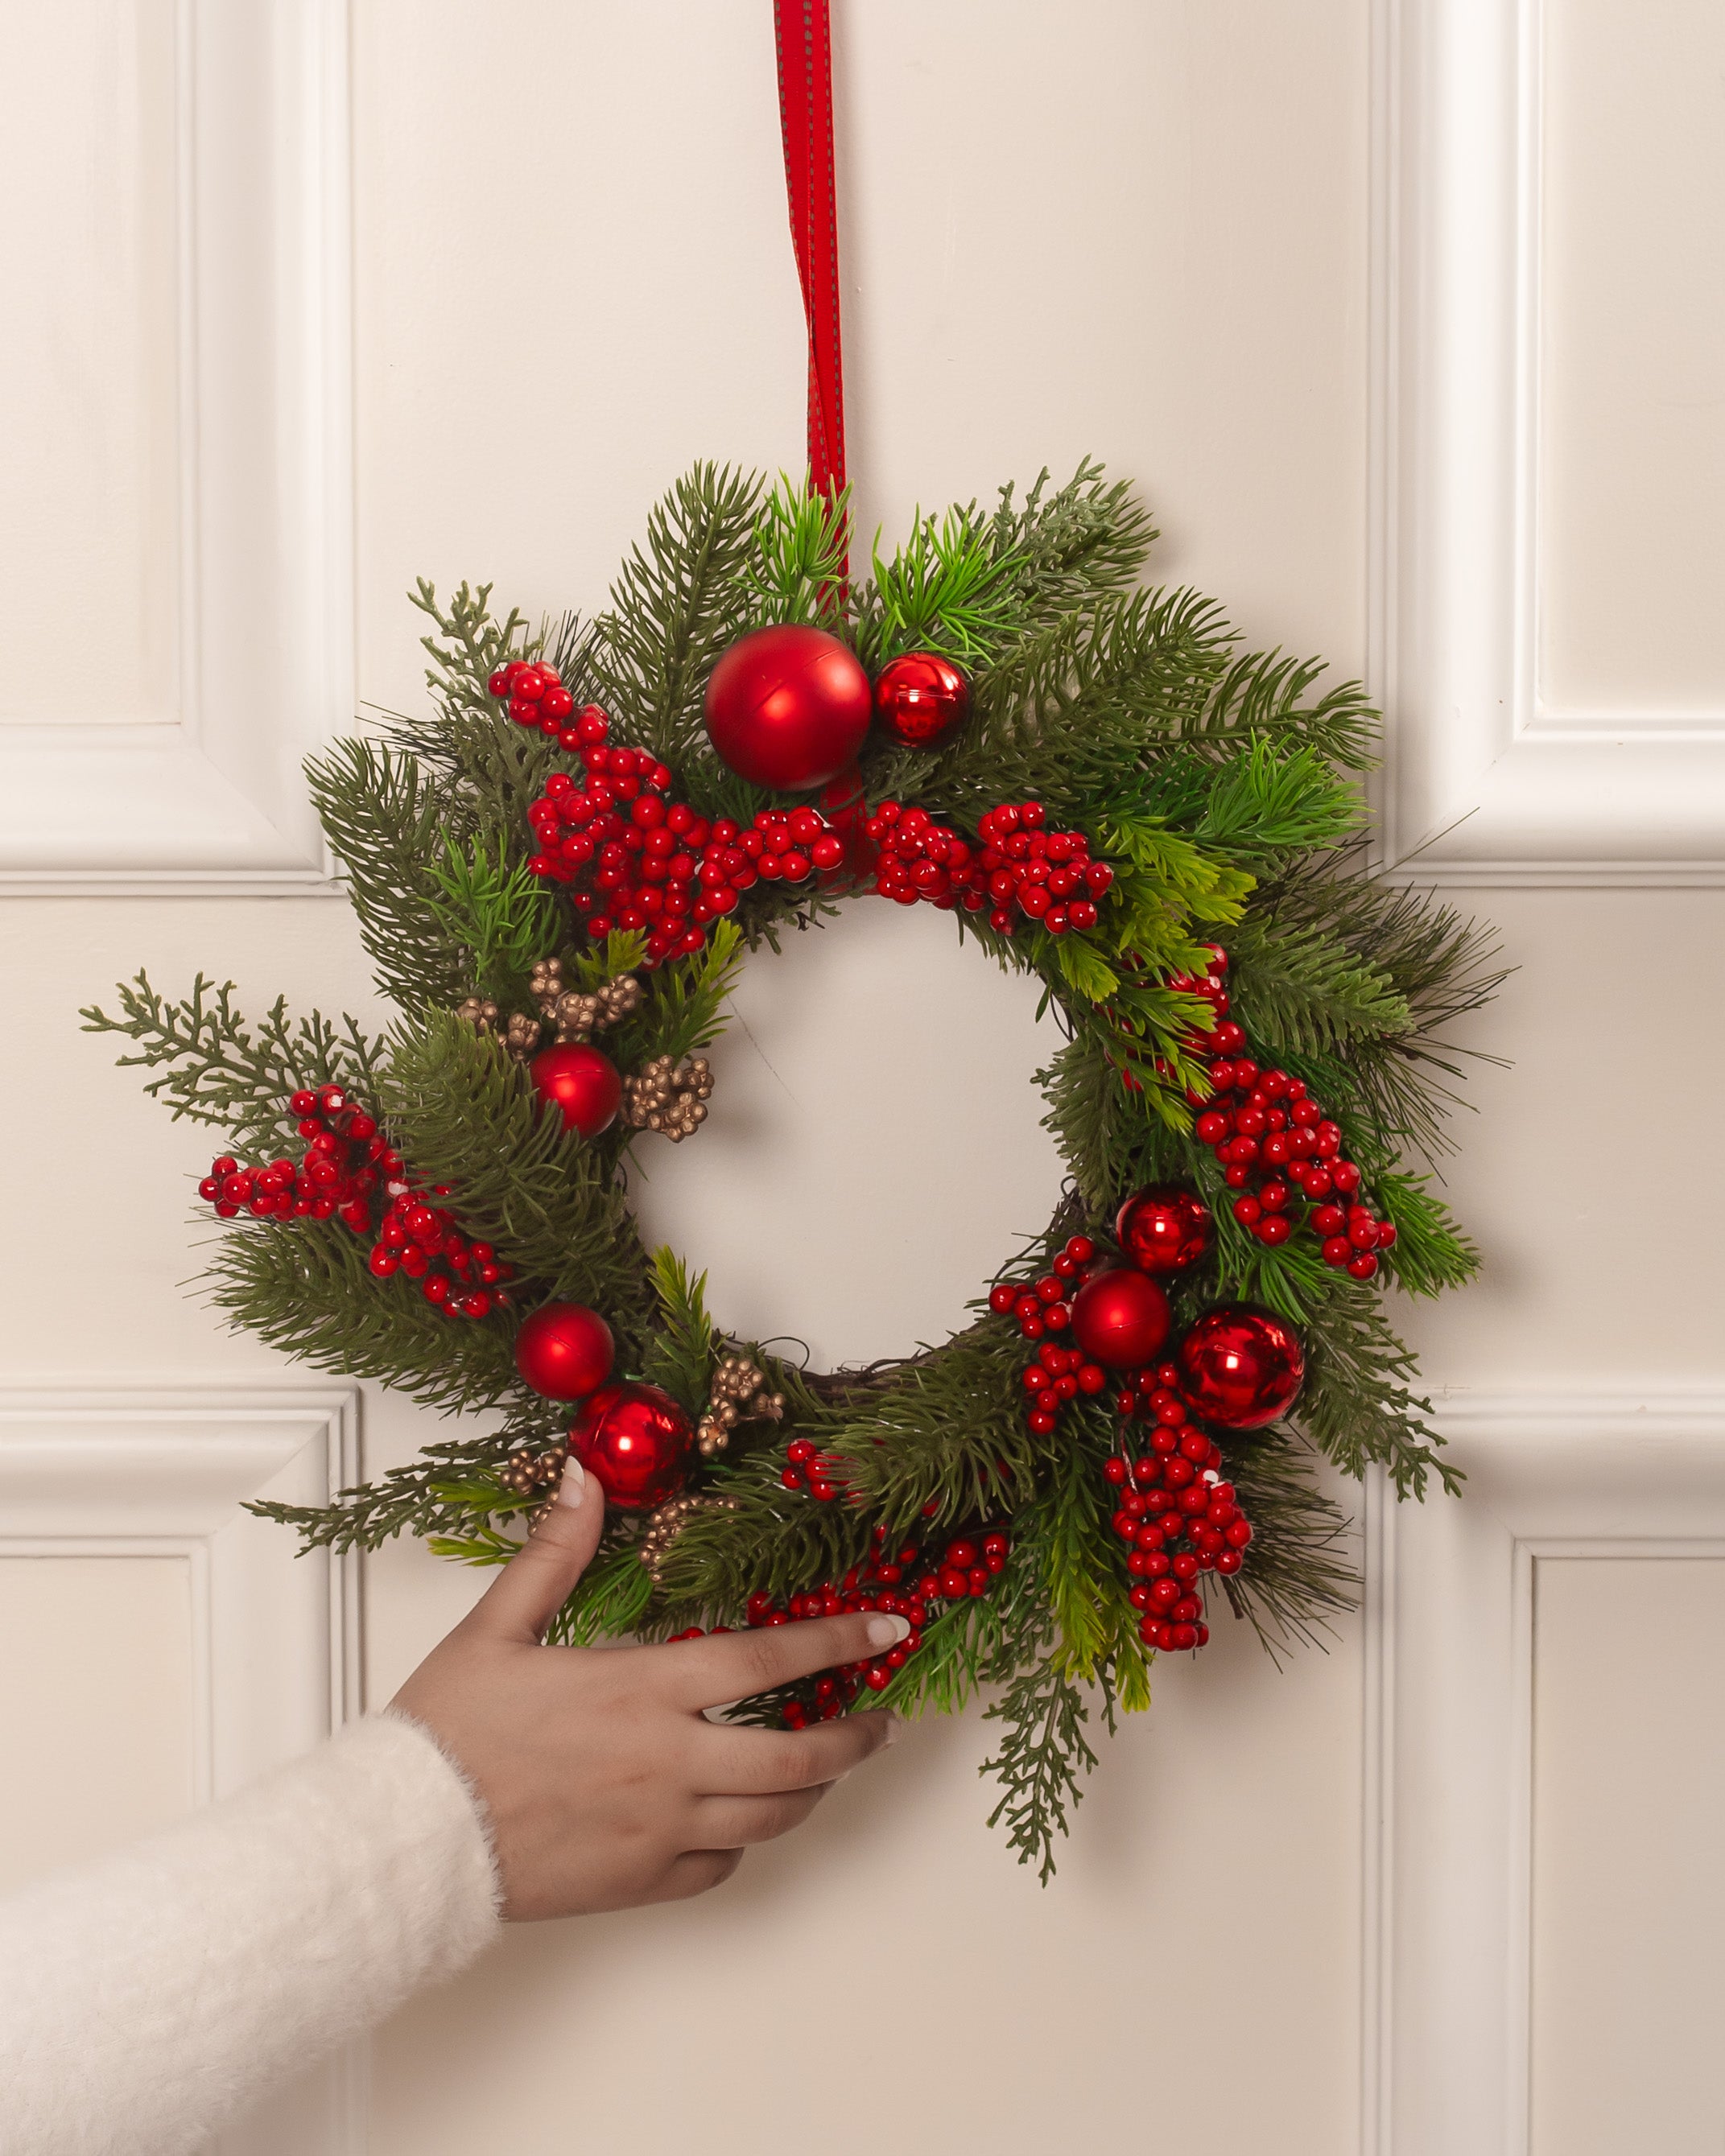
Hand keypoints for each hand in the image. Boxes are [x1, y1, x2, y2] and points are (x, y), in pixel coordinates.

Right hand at [391, 1459, 903, 1919]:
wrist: (403, 1843)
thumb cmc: (444, 1733)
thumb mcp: (497, 1627)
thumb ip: (555, 1551)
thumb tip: (584, 1476)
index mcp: (642, 1690)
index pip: (769, 1658)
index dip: (839, 1642)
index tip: (887, 1629)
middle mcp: (668, 1763)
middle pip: (799, 1756)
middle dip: (855, 1735)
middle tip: (882, 1718)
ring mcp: (660, 1830)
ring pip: (771, 1817)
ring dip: (815, 1791)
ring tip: (830, 1767)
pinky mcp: (640, 1883)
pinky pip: (719, 1868)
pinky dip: (743, 1844)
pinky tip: (741, 1822)